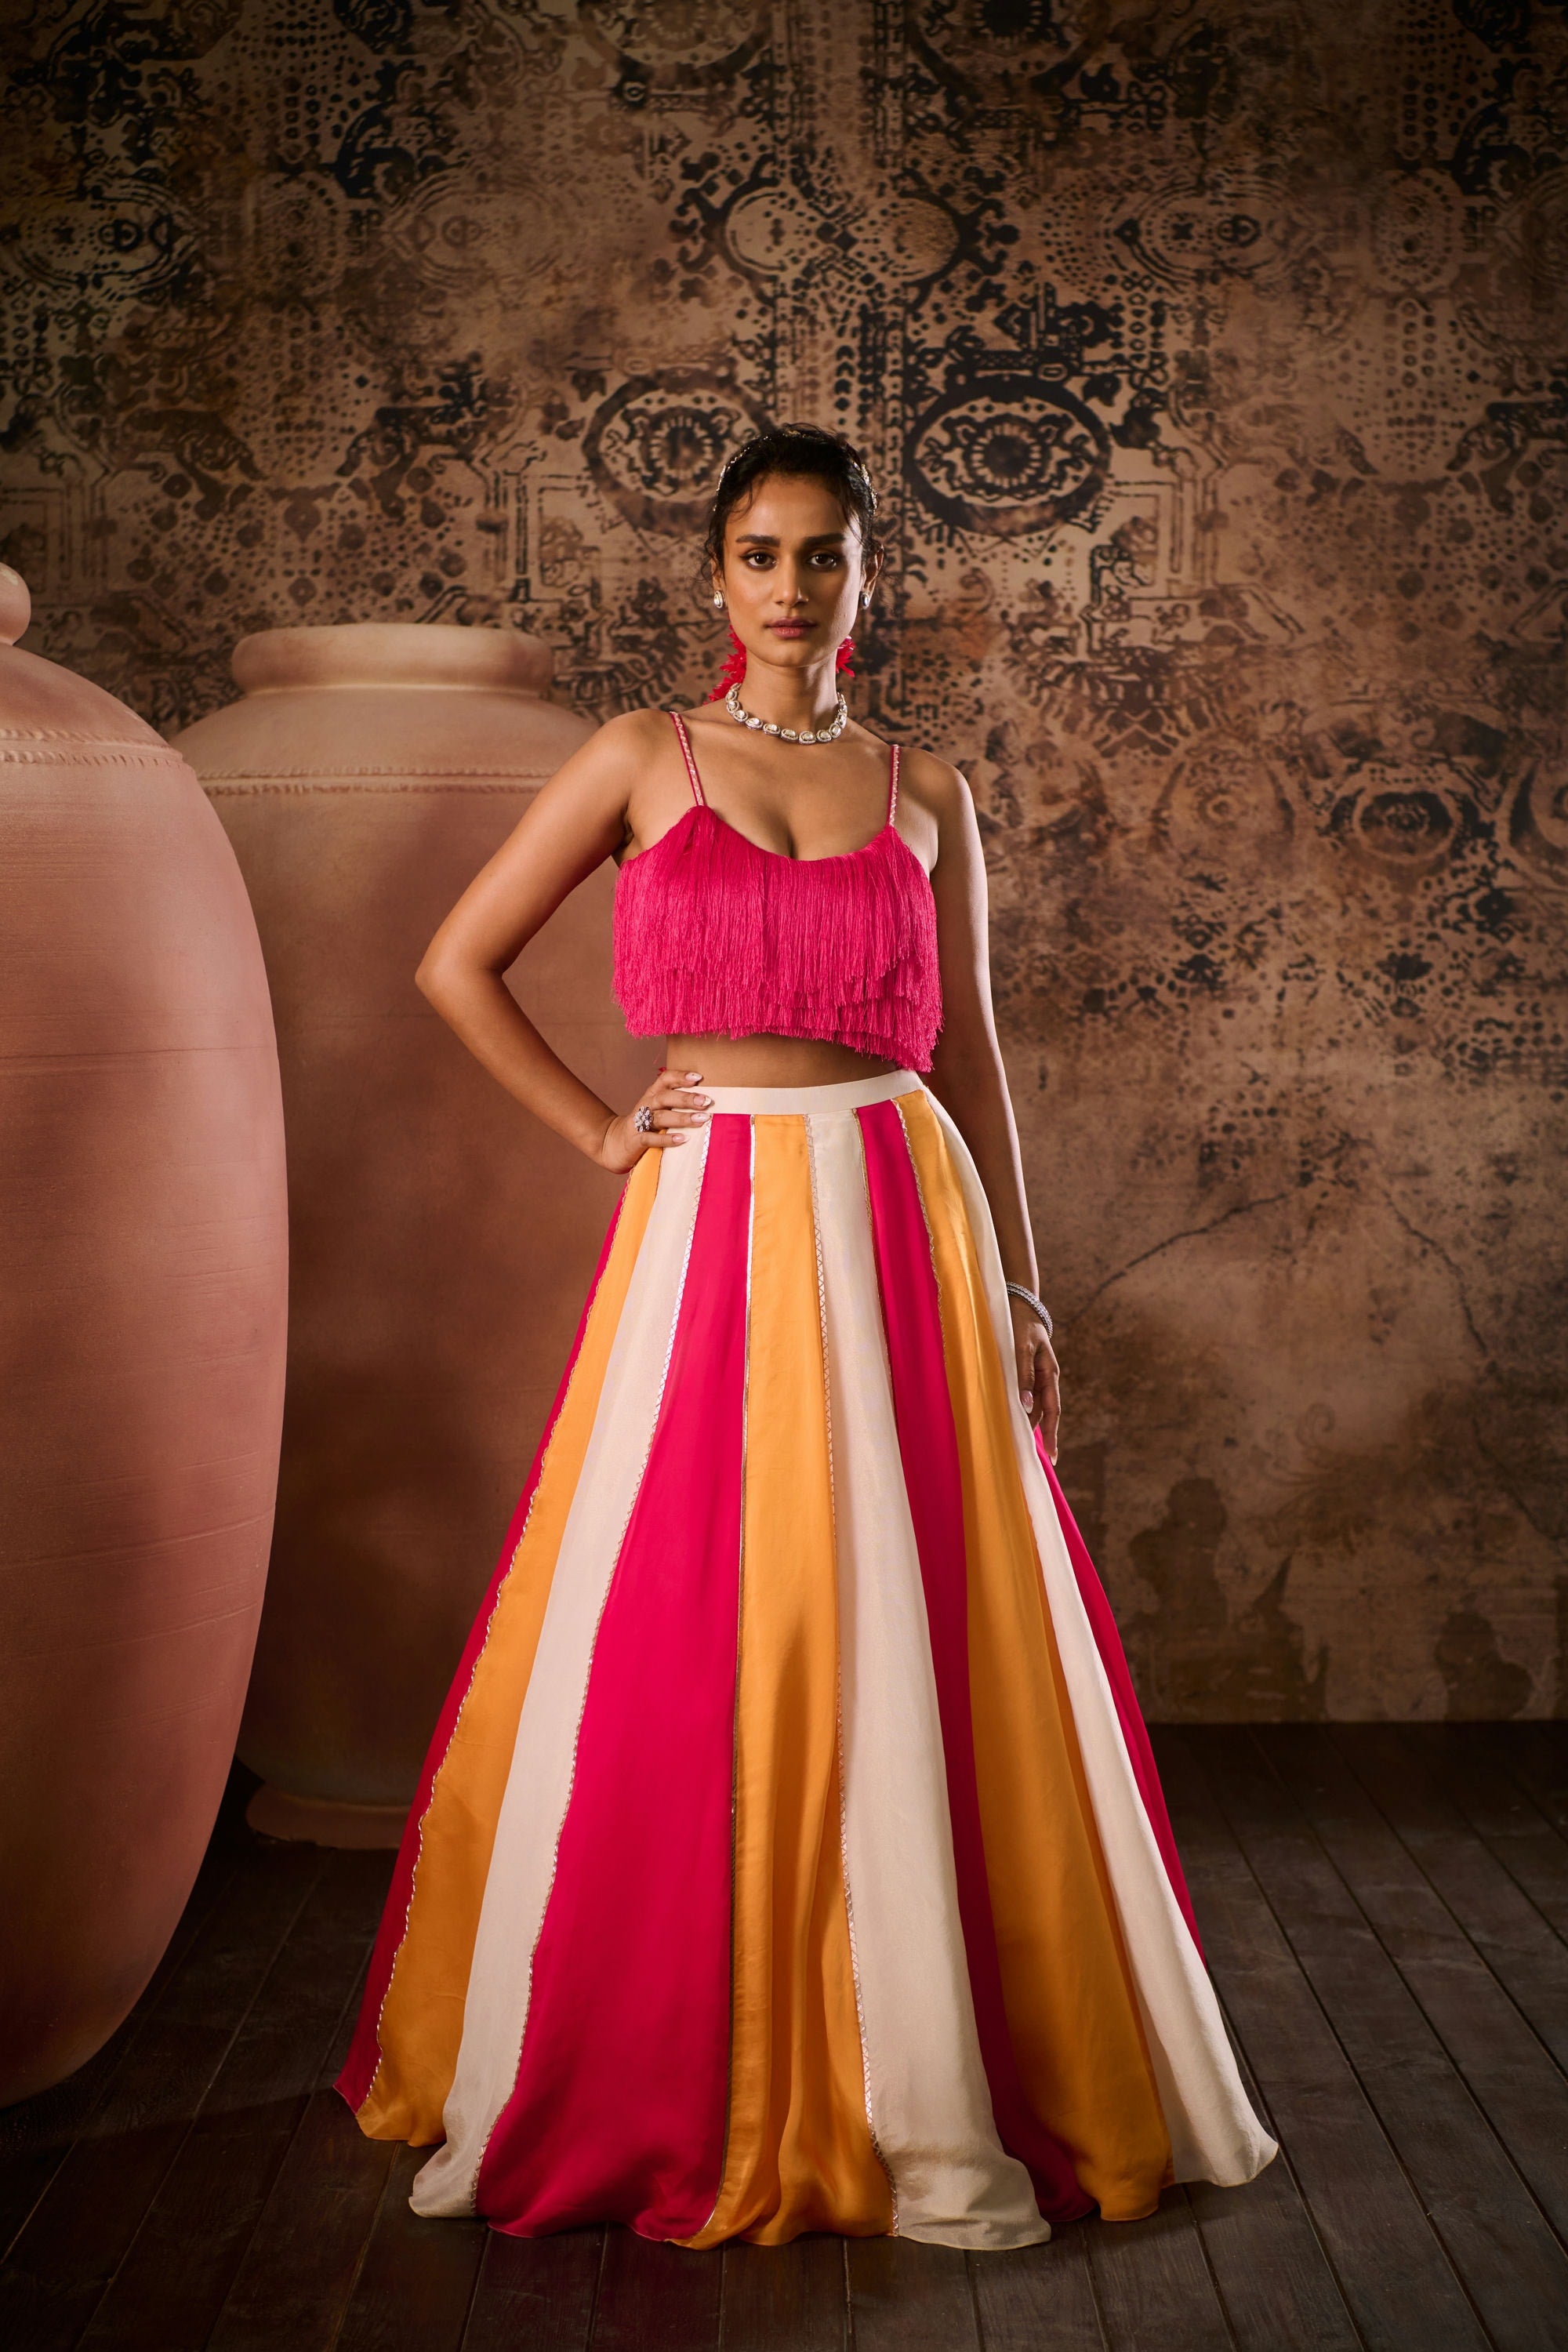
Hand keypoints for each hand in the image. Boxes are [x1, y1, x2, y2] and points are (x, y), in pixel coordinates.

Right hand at [595, 1067, 711, 1172]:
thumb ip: (676, 1104)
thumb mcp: (658, 1110)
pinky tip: (683, 1139)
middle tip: (705, 1101)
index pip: (665, 1079)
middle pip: (665, 1097)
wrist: (614, 1143)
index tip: (698, 1078)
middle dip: (686, 1098)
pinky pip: (652, 1138)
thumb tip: (708, 1102)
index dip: (680, 1076)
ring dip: (682, 1118)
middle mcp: (646, 1105)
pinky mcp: (636, 1140)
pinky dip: (667, 1139)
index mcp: (652, 1095)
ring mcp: (639, 1123)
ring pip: (661, 1117)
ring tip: (701, 1119)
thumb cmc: (645, 1125)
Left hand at [1009, 1294, 1060, 1462]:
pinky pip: (1025, 1395)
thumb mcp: (1021, 1349)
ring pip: (1033, 1405)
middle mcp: (1045, 1378)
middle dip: (1037, 1433)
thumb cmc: (1020, 1325)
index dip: (1052, 1435)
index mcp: (1049, 1374)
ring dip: (1025, 1421)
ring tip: (1015, 1442)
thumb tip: (1025, 1406)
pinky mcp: (1027, 1372)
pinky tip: (1010, 1418)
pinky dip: (1019, 1407)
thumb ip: (1022, 1376)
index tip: (1052, 1457)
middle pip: (1043, 1412)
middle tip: (1026, 1455)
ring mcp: (1037, 1376)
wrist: (1020, 1304)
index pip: (1053, 1410)